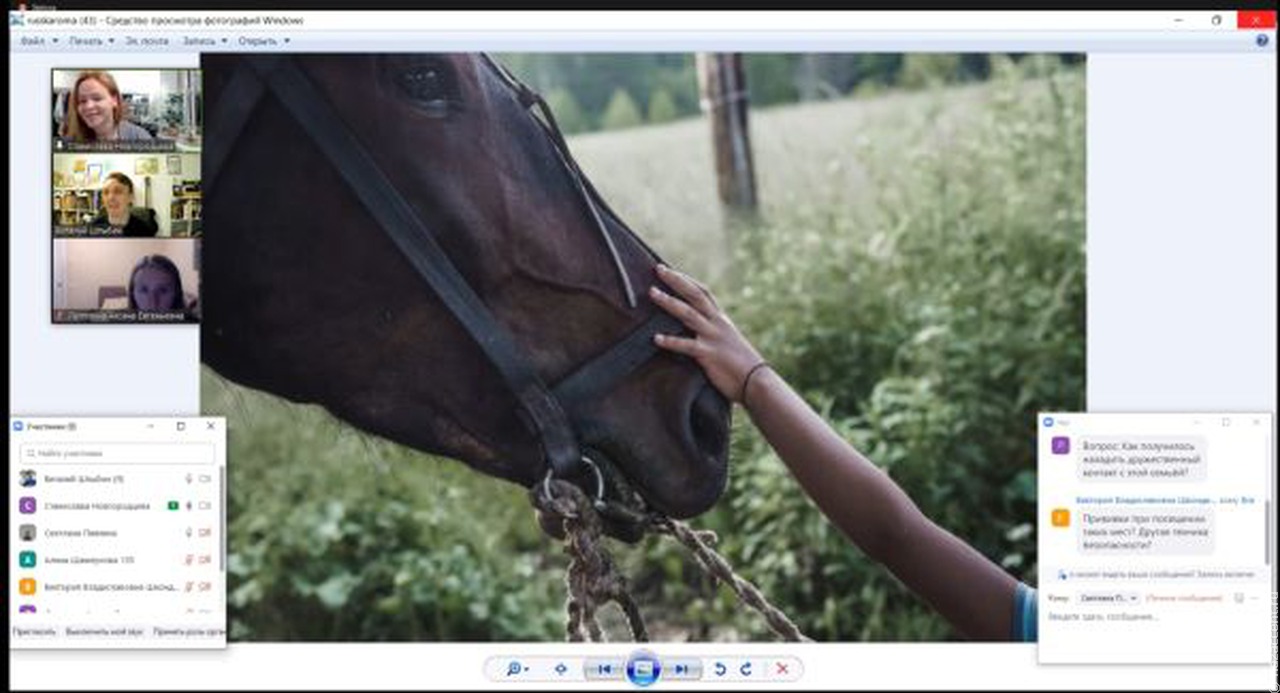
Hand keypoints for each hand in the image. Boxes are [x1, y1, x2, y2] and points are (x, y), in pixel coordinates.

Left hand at [649, 264, 765, 403]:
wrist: (757, 381)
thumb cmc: (741, 365)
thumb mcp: (727, 342)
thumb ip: (713, 333)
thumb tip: (697, 331)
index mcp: (721, 319)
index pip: (703, 292)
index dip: (686, 280)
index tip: (670, 270)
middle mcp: (717, 323)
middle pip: (694, 295)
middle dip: (676, 280)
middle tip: (658, 269)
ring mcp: (712, 337)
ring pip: (688, 314)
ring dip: (669, 302)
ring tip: (652, 293)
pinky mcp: (709, 354)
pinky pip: (687, 345)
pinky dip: (671, 341)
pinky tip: (656, 338)